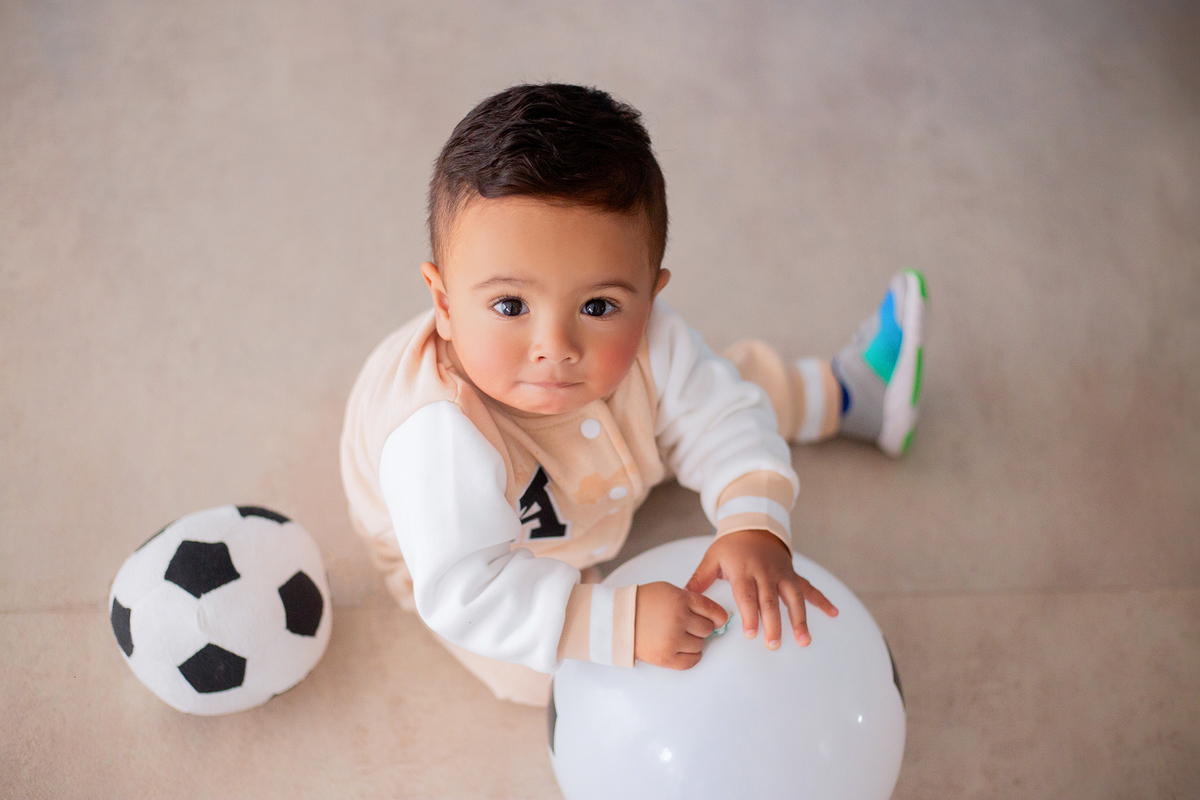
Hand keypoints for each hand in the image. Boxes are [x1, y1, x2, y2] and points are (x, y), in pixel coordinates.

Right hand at [634, 581, 728, 669]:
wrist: (617, 619)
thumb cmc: (642, 603)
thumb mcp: (668, 590)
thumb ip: (690, 599)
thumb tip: (713, 615)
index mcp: (679, 599)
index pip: (711, 609)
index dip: (718, 616)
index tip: (719, 620)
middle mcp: (678, 619)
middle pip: (707, 629)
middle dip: (701, 628)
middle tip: (689, 626)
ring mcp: (672, 640)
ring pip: (700, 645)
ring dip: (694, 641)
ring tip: (680, 635)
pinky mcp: (666, 658)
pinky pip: (692, 661)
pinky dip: (692, 656)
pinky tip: (685, 649)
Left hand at [686, 530, 837, 649]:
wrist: (754, 525)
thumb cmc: (731, 546)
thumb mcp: (712, 557)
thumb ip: (700, 579)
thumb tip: (684, 596)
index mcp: (744, 570)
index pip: (747, 595)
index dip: (751, 614)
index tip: (752, 633)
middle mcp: (765, 573)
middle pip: (771, 601)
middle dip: (773, 624)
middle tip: (773, 644)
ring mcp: (782, 574)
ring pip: (793, 598)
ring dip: (800, 619)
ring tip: (804, 640)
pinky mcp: (793, 575)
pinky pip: (810, 588)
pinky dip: (823, 600)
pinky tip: (835, 613)